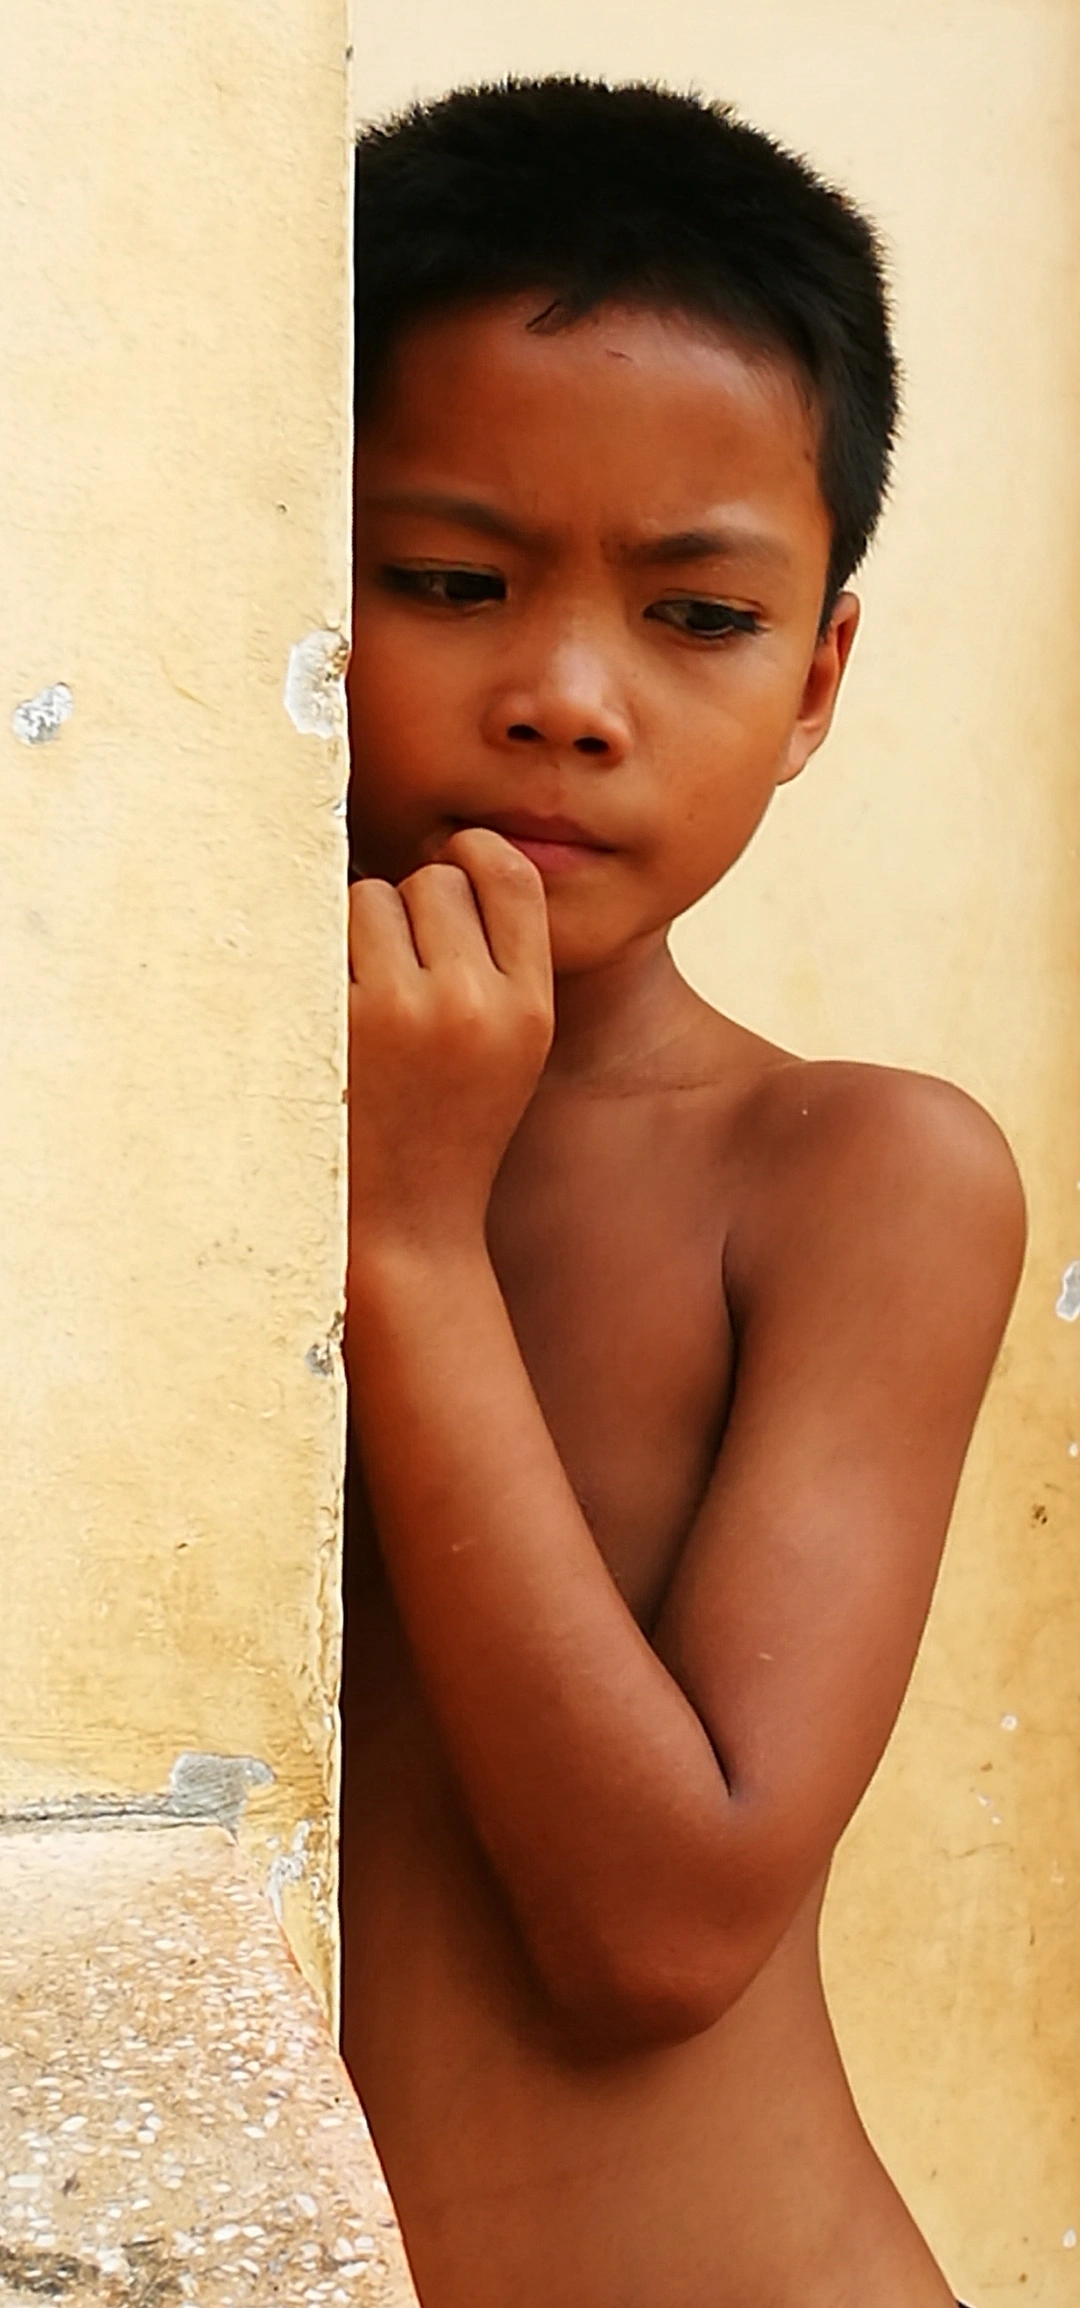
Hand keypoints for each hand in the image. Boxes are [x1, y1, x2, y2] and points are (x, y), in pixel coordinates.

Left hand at [347, 827, 553, 1252]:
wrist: (404, 1227)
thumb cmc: (450, 1129)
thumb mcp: (514, 1049)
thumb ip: (501, 963)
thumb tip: (447, 858)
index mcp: (529, 1007)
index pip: (508, 875)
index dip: (471, 855)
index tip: (447, 867)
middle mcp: (473, 1003)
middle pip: (432, 881)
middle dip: (408, 910)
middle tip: (394, 970)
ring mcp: (401, 1013)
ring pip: (369, 897)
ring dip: (356, 929)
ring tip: (361, 994)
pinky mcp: (335, 1027)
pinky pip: (317, 938)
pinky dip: (315, 961)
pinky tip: (322, 1007)